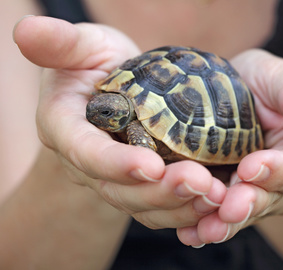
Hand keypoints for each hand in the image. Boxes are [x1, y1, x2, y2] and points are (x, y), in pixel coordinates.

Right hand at [13, 16, 226, 228]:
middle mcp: (88, 162)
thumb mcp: (82, 47)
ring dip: (179, 205)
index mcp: (66, 129)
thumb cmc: (95, 64)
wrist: (111, 89)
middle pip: (119, 190)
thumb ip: (61, 44)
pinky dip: (186, 208)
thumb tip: (25, 30)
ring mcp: (114, 178)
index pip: (86, 152)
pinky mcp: (138, 185)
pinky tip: (214, 200)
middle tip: (201, 183)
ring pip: (143, 205)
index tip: (152, 166)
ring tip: (216, 196)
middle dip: (159, 191)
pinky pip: (160, 206)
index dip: (115, 164)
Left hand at [177, 49, 282, 246]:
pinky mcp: (231, 198)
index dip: (279, 170)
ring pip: (243, 213)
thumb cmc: (259, 83)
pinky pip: (220, 215)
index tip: (251, 167)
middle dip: (247, 204)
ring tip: (205, 230)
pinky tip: (189, 233)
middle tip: (228, 209)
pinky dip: (203, 224)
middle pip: (271, 197)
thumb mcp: (278, 78)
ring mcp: (259, 193)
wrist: (232, 95)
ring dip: (223, 223)